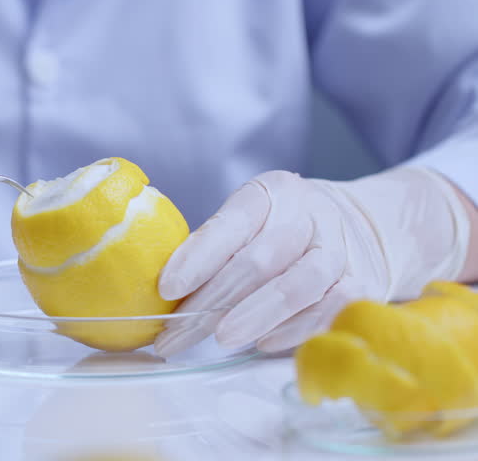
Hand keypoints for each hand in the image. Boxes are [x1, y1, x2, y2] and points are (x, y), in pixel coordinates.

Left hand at [154, 168, 469, 354]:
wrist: (369, 227)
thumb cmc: (289, 228)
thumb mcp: (255, 218)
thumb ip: (218, 247)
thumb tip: (170, 294)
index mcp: (273, 193)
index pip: (231, 224)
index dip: (197, 257)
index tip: (167, 288)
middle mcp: (311, 215)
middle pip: (258, 261)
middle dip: (212, 300)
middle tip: (177, 333)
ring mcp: (340, 251)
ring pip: (295, 287)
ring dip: (253, 317)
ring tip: (219, 339)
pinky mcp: (362, 285)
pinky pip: (324, 312)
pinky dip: (290, 331)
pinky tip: (260, 343)